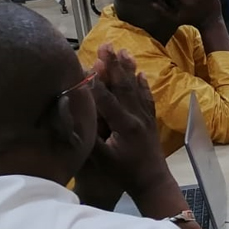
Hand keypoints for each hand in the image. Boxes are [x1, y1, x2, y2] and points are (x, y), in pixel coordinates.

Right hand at [85, 45, 173, 201]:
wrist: (153, 182)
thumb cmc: (124, 173)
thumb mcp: (102, 159)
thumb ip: (90, 136)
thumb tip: (76, 116)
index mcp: (124, 124)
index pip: (106, 98)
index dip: (94, 80)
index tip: (84, 63)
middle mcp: (137, 116)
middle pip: (123, 86)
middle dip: (114, 65)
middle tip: (107, 45)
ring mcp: (145, 117)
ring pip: (136, 88)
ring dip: (128, 69)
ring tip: (123, 51)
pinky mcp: (150, 121)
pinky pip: (146, 98)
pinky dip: (143, 85)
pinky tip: (140, 74)